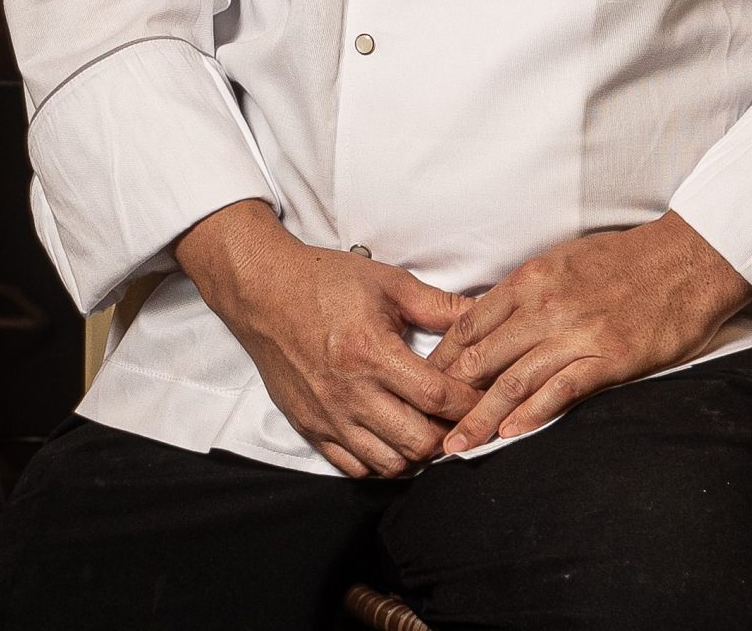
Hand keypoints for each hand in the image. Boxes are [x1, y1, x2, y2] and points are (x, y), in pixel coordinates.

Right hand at [176, 200, 481, 477]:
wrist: (263, 292)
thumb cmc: (326, 282)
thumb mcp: (388, 283)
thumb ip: (439, 306)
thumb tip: (483, 316)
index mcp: (371, 353)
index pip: (437, 397)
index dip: (471, 402)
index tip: (487, 397)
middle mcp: (349, 393)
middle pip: (419, 441)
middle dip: (451, 434)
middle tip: (464, 418)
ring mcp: (328, 416)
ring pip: (391, 464)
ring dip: (419, 454)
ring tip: (433, 431)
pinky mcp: (311, 428)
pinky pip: (356, 468)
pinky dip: (383, 463)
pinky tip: (396, 441)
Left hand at [426, 213, 751, 454]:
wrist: (688, 258)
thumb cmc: (626, 259)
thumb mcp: (564, 261)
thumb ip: (527, 291)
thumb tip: (492, 319)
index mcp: (530, 280)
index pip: (468, 324)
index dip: (440, 358)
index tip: (421, 384)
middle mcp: (545, 306)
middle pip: (481, 357)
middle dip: (449, 395)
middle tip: (425, 424)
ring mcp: (577, 333)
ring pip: (514, 379)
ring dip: (480, 417)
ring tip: (456, 446)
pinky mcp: (610, 358)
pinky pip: (562, 390)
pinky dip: (532, 414)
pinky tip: (511, 435)